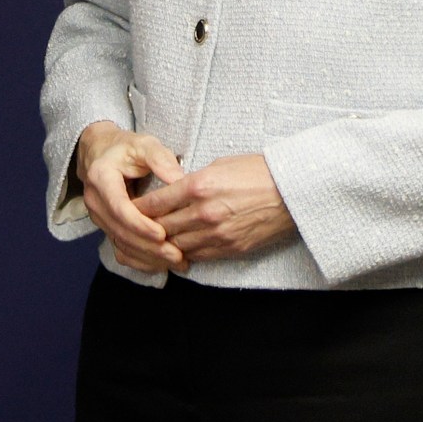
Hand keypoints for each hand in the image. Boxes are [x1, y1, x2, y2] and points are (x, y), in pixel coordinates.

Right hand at [74, 120, 186, 271]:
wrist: (99, 153)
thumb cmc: (125, 148)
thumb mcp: (144, 144)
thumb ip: (161, 159)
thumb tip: (180, 179)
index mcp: (101, 178)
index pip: (119, 208)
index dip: (140, 224)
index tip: (162, 234)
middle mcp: (95, 201)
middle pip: (120, 231)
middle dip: (148, 247)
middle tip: (177, 255)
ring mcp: (98, 216)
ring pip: (120, 244)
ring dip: (148, 256)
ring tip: (177, 261)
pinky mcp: (106, 227)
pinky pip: (120, 249)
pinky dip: (140, 260)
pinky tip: (162, 264)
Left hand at [136, 153, 293, 263]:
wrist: (293, 191)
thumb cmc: (258, 171)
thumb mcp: (219, 165)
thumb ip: (192, 181)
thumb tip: (172, 191)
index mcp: (198, 186)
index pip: (156, 202)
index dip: (138, 208)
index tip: (129, 209)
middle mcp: (204, 213)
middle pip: (161, 227)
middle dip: (146, 228)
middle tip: (134, 229)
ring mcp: (217, 234)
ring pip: (177, 246)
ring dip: (164, 244)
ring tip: (152, 243)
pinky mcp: (230, 248)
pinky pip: (198, 256)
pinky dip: (185, 254)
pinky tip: (178, 251)